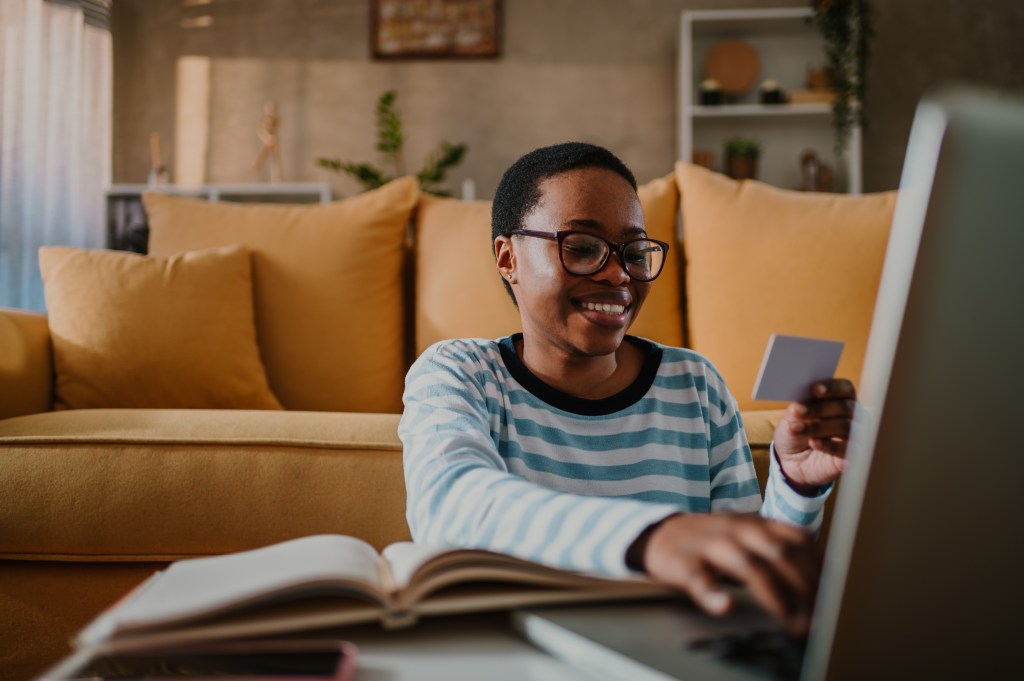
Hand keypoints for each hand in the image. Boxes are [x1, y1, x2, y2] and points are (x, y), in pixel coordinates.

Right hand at [636, 513, 819, 635]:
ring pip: (748, 565)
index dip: (823, 567)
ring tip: (793, 623)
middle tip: (823, 618)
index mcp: (758, 523)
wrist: (660, 532)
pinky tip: (725, 606)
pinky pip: (700, 577)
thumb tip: (827, 581)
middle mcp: (739, 529)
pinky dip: (713, 593)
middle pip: (780, 552)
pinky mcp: (684, 562)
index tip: (839, 594)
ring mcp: (712, 544)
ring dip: (776, 596)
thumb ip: (782, 552)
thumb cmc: (714, 541)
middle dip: (807, 586)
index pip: (800, 539)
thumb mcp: (749, 537)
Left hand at [773, 378, 856, 491]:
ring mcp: (856, 436)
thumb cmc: (796, 431)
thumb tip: (799, 405)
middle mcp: (854, 415)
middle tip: (798, 411)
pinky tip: (814, 442)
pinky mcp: (852, 456)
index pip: (844, 388)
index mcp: (841, 398)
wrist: (792, 460)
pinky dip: (829, 445)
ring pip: (844, 426)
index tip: (815, 389)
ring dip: (818, 427)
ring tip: (797, 429)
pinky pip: (847, 449)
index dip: (831, 387)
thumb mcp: (792, 417)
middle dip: (819, 408)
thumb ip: (799, 408)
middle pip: (844, 407)